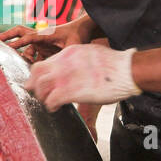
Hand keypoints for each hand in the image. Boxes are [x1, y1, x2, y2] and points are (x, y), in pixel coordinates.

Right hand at [0, 18, 93, 62]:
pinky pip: (31, 54)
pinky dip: (27, 60)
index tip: (7, 47)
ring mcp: (40, 41)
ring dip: (19, 53)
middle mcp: (39, 36)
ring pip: (24, 46)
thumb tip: (56, 69)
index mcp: (45, 33)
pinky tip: (27, 69)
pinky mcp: (42, 47)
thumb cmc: (78, 36)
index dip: (18, 43)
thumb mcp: (73, 47)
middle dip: (6, 35)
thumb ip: (64, 57)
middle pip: (18, 32)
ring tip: (14, 61)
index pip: (28, 37)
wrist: (82, 30)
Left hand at [24, 44, 140, 110]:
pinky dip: (50, 106)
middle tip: (38, 93)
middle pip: (36, 73)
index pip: (43, 62)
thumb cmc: (114, 64)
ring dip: (41, 96)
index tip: (40, 82)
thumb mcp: (91, 52)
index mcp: (68, 53)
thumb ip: (78, 58)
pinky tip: (55, 108)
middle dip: (34, 84)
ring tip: (48, 102)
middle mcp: (63, 64)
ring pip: (40, 87)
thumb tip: (76, 65)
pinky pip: (51, 100)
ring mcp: (66, 77)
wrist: (125, 70)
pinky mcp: (71, 92)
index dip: (39, 75)